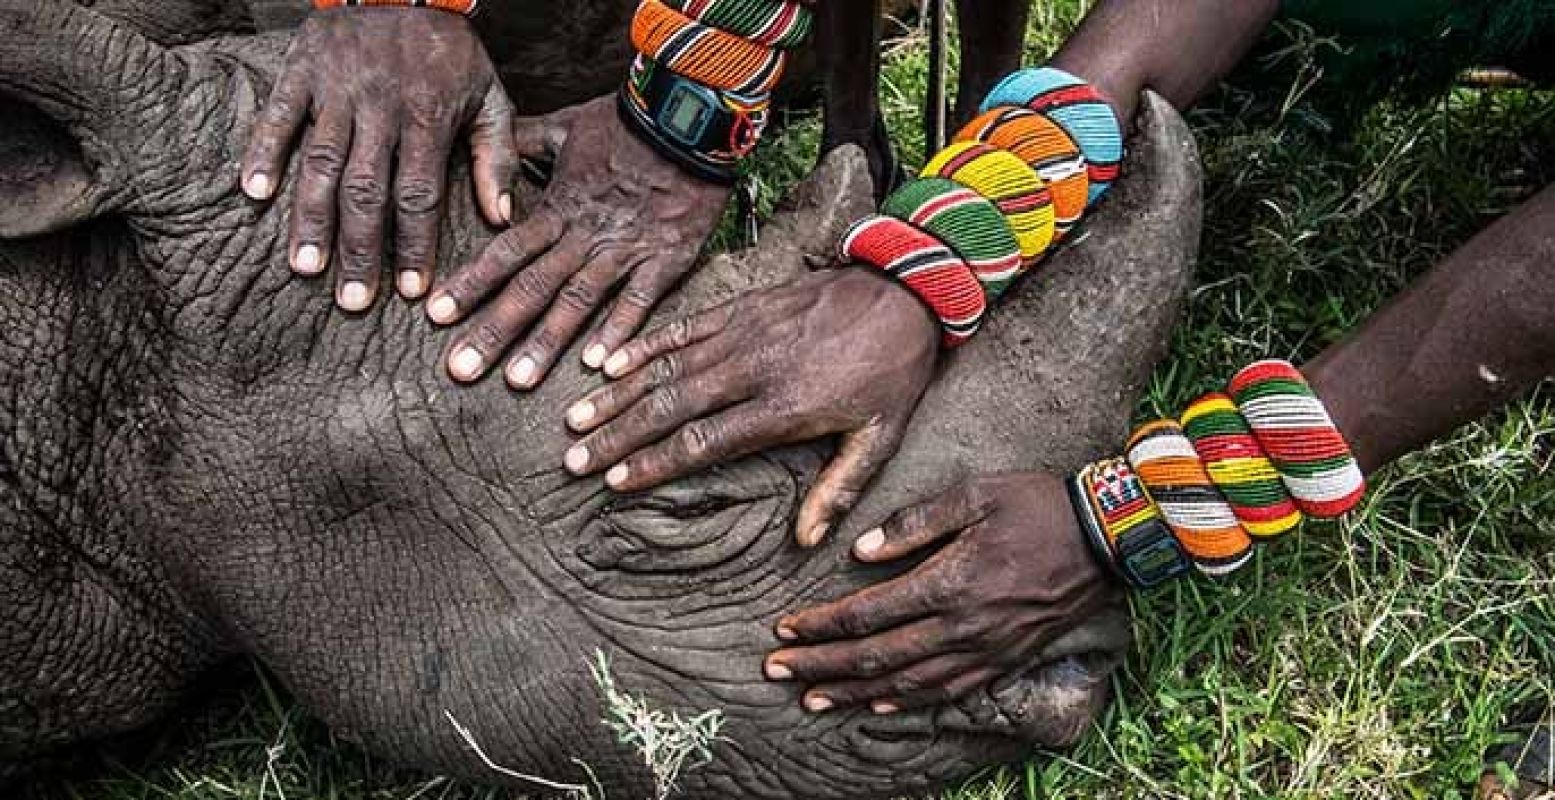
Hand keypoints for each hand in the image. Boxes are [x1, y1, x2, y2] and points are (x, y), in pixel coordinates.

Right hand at [241, 8, 515, 310]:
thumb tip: (500, 219)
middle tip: (353, 301)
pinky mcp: (303, 68)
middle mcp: (380, 106)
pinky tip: (253, 194)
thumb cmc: (450, 51)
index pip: (419, 194)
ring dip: (310, 218)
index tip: (412, 291)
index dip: (414, 245)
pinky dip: (263, 152)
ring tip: (305, 267)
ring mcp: (337, 87)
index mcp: (428, 117)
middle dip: (360, 249)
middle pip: (366, 190)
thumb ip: (497, 157)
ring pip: (320, 162)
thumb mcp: (490, 96)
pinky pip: (279, 115)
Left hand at [431, 95, 729, 390]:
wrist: (689, 117)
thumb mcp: (567, 126)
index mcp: (559, 207)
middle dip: (494, 330)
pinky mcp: (666, 258)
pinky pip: (640, 300)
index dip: (469, 284)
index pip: (505, 252)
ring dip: (546, 343)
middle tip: (460, 369)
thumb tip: (487, 151)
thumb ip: (524, 142)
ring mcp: (625, 250)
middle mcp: (584, 235)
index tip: (436, 316)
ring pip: (578, 302)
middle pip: (531, 288)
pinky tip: (599, 367)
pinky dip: (620, 331)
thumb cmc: (628, 121)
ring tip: (517, 381)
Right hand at [561, 267, 939, 545]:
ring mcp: (744, 333)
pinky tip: (608, 362)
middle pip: (671, 406)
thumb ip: (839, 489)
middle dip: (618, 434)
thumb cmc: (893, 371)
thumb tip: (805, 541)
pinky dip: (644, 345)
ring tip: (577, 419)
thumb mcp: (879, 437)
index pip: (705, 440)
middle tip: (575, 459)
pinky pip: (683, 328)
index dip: (656, 462)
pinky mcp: (742, 307)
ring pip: (667, 367)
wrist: (907, 290)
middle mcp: (754, 368)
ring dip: (618, 394)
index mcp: (785, 407)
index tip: (616, 480)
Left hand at [763, 472, 1118, 713]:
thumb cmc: (1038, 506)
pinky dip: (906, 703)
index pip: (868, 614)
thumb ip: (914, 523)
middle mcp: (962, 627)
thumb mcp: (976, 495)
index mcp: (949, 583)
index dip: (821, 625)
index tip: (784, 629)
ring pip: (905, 684)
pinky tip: (878, 706)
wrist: (1108, 539)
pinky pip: (946, 693)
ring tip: (812, 699)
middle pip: (875, 657)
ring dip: (853, 693)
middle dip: (820, 665)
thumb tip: (859, 552)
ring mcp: (985, 650)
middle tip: (775, 672)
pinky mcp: (1004, 660)